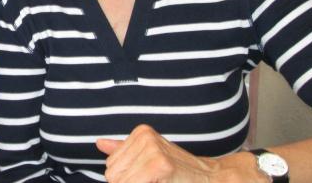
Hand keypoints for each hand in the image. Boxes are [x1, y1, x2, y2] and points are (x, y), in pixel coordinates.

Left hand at [96, 124, 268, 182]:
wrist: (211, 179)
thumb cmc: (179, 171)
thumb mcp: (150, 154)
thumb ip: (123, 150)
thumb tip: (99, 143)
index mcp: (141, 133)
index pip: (111, 167)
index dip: (126, 179)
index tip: (147, 178)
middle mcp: (145, 138)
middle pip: (113, 175)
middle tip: (152, 181)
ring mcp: (153, 151)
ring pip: (120, 181)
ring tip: (157, 182)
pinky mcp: (161, 166)